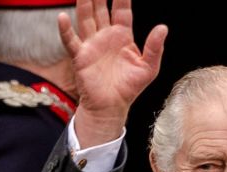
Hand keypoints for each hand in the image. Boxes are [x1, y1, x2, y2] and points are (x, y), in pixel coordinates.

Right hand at [59, 0, 167, 145]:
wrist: (112, 106)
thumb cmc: (130, 87)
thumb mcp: (149, 68)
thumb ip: (155, 48)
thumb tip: (163, 28)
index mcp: (123, 36)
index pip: (122, 11)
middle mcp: (106, 36)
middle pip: (101, 9)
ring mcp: (92, 44)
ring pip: (86, 18)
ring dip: (84, 4)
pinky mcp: (80, 57)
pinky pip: (71, 41)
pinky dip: (65, 30)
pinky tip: (63, 17)